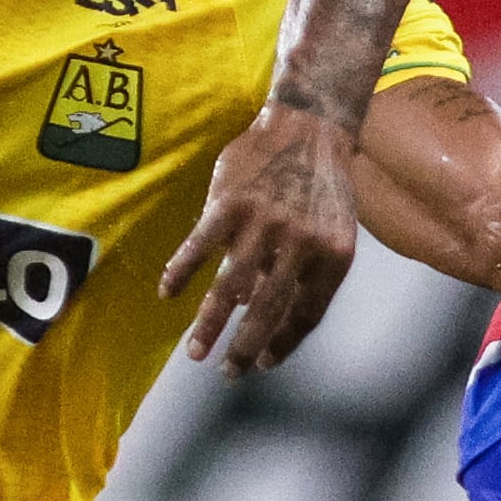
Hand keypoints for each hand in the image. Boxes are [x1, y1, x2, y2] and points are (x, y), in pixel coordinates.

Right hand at [158, 102, 359, 374]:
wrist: (309, 126)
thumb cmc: (320, 187)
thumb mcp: (332, 231)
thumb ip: (305, 273)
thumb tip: (253, 310)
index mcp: (333, 255)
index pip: (306, 314)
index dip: (283, 343)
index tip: (263, 363)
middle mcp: (300, 243)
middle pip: (268, 310)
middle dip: (245, 348)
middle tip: (229, 373)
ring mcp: (263, 223)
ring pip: (230, 287)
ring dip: (210, 325)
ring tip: (195, 353)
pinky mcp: (229, 203)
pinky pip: (199, 246)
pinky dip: (181, 271)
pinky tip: (167, 293)